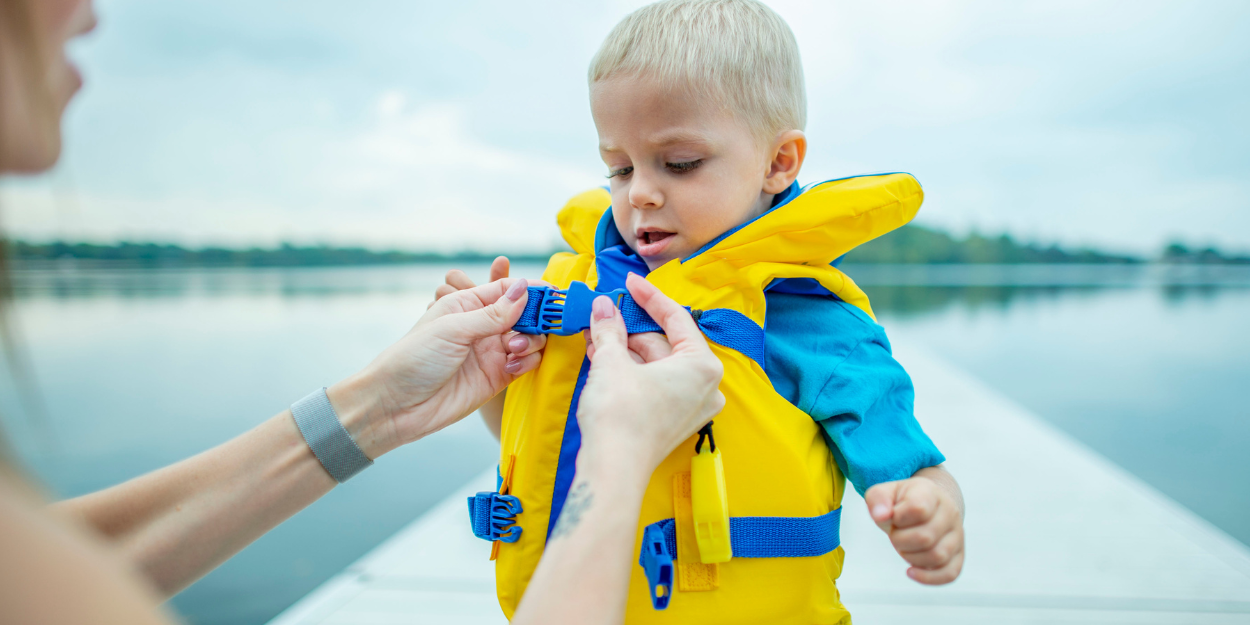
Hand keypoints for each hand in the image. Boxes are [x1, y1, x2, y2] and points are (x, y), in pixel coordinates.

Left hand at [329, 277, 545, 457]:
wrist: (396, 405)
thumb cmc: (414, 358)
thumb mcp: (453, 328)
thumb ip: (493, 312)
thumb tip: (525, 289)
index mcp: (467, 305)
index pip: (507, 289)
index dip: (530, 290)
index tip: (552, 295)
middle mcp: (482, 327)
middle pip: (524, 315)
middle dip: (534, 319)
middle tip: (533, 328)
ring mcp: (490, 352)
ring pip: (529, 339)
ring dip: (531, 342)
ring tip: (514, 350)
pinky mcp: (497, 377)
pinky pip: (525, 364)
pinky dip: (528, 362)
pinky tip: (512, 366)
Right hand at [576, 273, 725, 474]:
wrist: (612, 471)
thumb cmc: (621, 418)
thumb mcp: (611, 362)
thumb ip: (611, 329)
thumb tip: (604, 306)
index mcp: (703, 366)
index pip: (676, 319)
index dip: (649, 297)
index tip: (629, 283)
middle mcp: (705, 387)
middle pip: (665, 343)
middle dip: (631, 328)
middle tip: (605, 311)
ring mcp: (691, 407)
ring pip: (657, 365)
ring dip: (626, 348)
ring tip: (598, 334)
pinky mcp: (674, 422)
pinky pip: (655, 385)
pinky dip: (632, 370)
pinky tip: (604, 357)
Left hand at [864, 466, 964, 583]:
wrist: (928, 504)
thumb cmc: (902, 501)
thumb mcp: (885, 493)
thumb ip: (878, 500)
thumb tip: (880, 516)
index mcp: (930, 493)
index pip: (918, 508)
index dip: (897, 517)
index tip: (893, 516)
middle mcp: (950, 512)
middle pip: (925, 537)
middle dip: (900, 540)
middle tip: (895, 534)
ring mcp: (957, 534)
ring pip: (938, 556)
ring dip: (911, 557)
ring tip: (904, 547)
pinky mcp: (958, 554)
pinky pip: (950, 573)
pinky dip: (928, 577)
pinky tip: (910, 571)